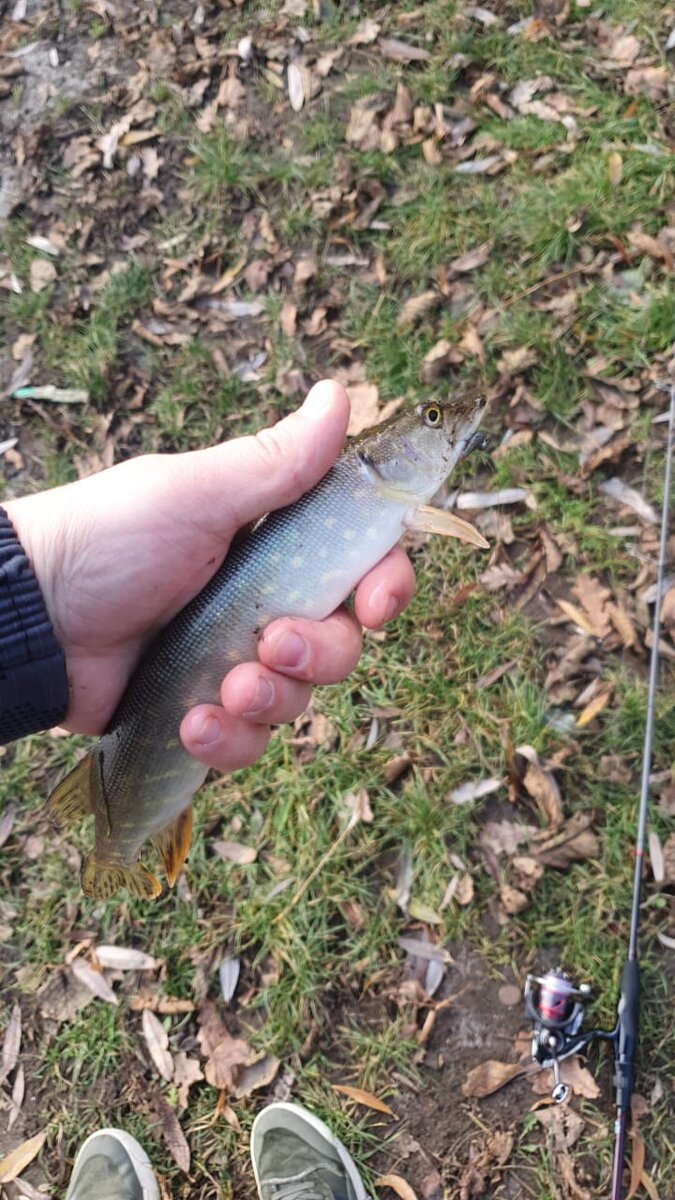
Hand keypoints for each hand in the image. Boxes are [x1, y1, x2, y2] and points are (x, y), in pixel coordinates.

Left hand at [5, 381, 414, 770]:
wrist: (29, 617)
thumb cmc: (109, 538)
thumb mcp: (196, 495)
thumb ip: (277, 462)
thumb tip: (339, 396)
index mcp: (272, 546)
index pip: (359, 567)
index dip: (383, 586)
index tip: (376, 602)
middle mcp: (262, 605)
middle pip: (340, 643)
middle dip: (317, 652)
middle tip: (269, 642)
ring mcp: (230, 664)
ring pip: (297, 700)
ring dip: (268, 699)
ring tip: (218, 689)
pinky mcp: (199, 714)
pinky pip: (246, 744)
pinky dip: (226, 740)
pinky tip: (190, 723)